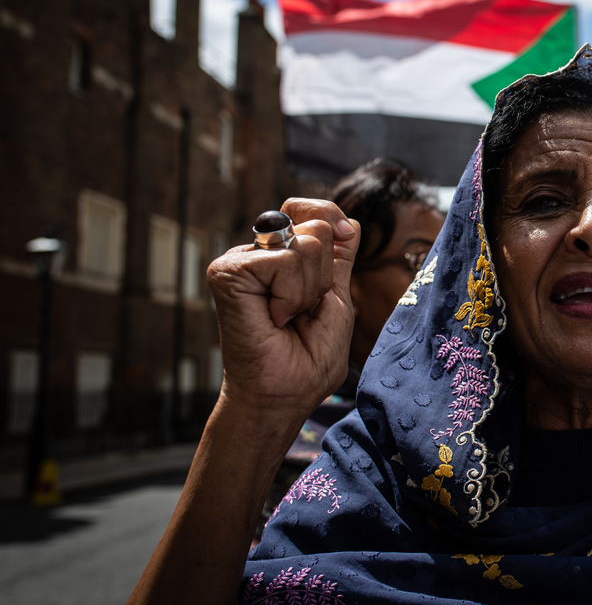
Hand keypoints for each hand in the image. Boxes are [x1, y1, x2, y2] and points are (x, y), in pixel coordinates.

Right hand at [206, 199, 359, 419]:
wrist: (283, 394)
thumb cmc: (309, 357)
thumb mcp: (335, 298)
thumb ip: (339, 258)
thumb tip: (348, 222)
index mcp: (284, 256)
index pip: (315, 211)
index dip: (334, 225)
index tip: (333, 264)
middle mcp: (260, 252)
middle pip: (319, 226)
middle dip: (325, 276)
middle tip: (301, 311)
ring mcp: (241, 259)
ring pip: (307, 242)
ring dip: (309, 290)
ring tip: (286, 317)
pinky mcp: (228, 271)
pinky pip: (284, 261)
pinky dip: (291, 296)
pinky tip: (273, 319)